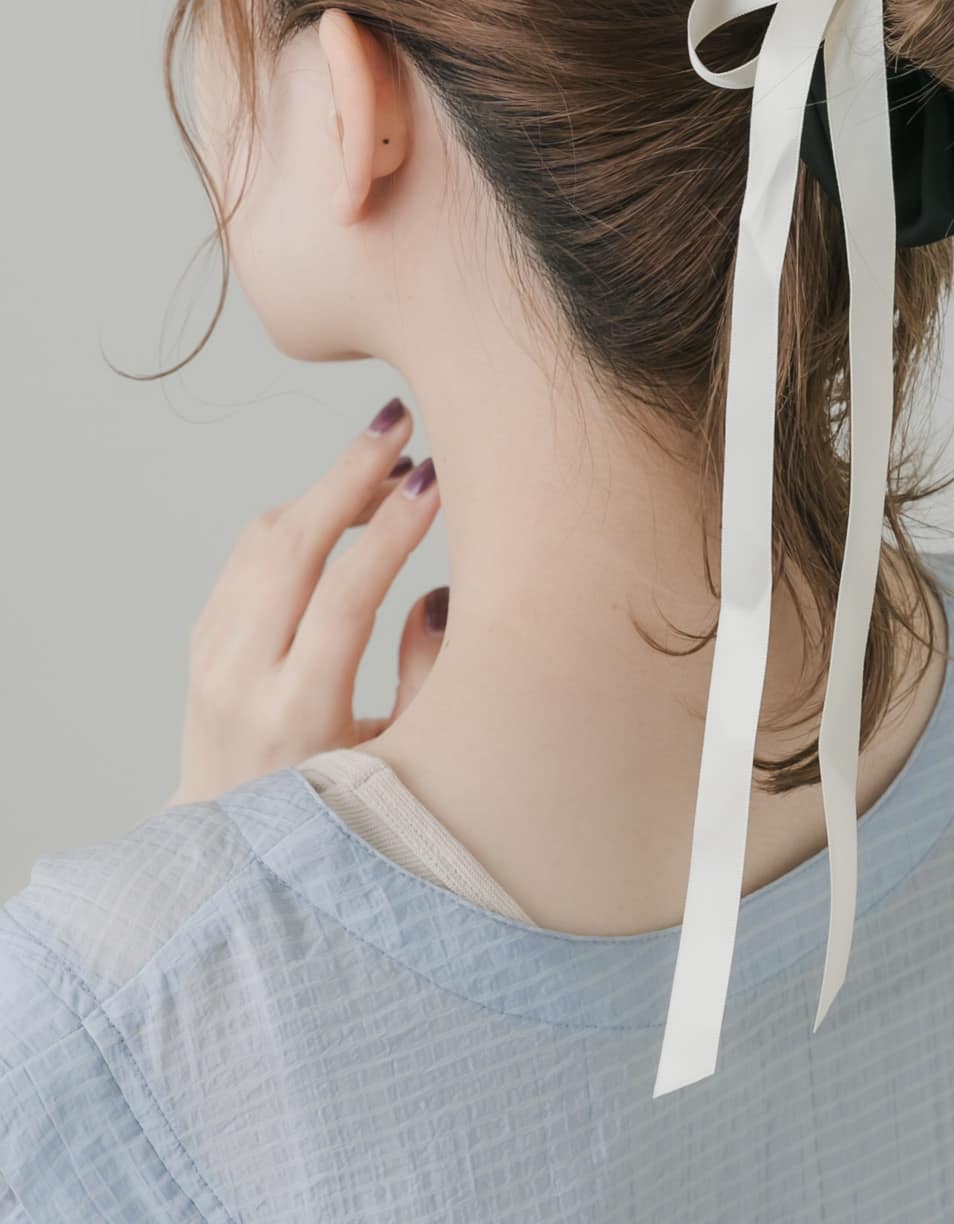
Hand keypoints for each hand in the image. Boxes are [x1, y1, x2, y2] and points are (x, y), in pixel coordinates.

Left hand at [168, 397, 447, 804]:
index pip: (344, 598)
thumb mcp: (401, 760)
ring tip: (387, 463)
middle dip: (350, 474)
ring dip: (326, 489)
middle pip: (292, 547)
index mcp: (297, 715)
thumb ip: (426, 675)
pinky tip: (344, 507)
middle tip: (400, 425)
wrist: (231, 843)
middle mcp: (242, 679)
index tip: (435, 481)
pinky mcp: (203, 639)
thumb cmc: (337, 811)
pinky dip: (298, 517)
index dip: (392, 532)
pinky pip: (249, 554)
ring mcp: (211, 657)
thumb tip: (437, 590)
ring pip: (265, 539)